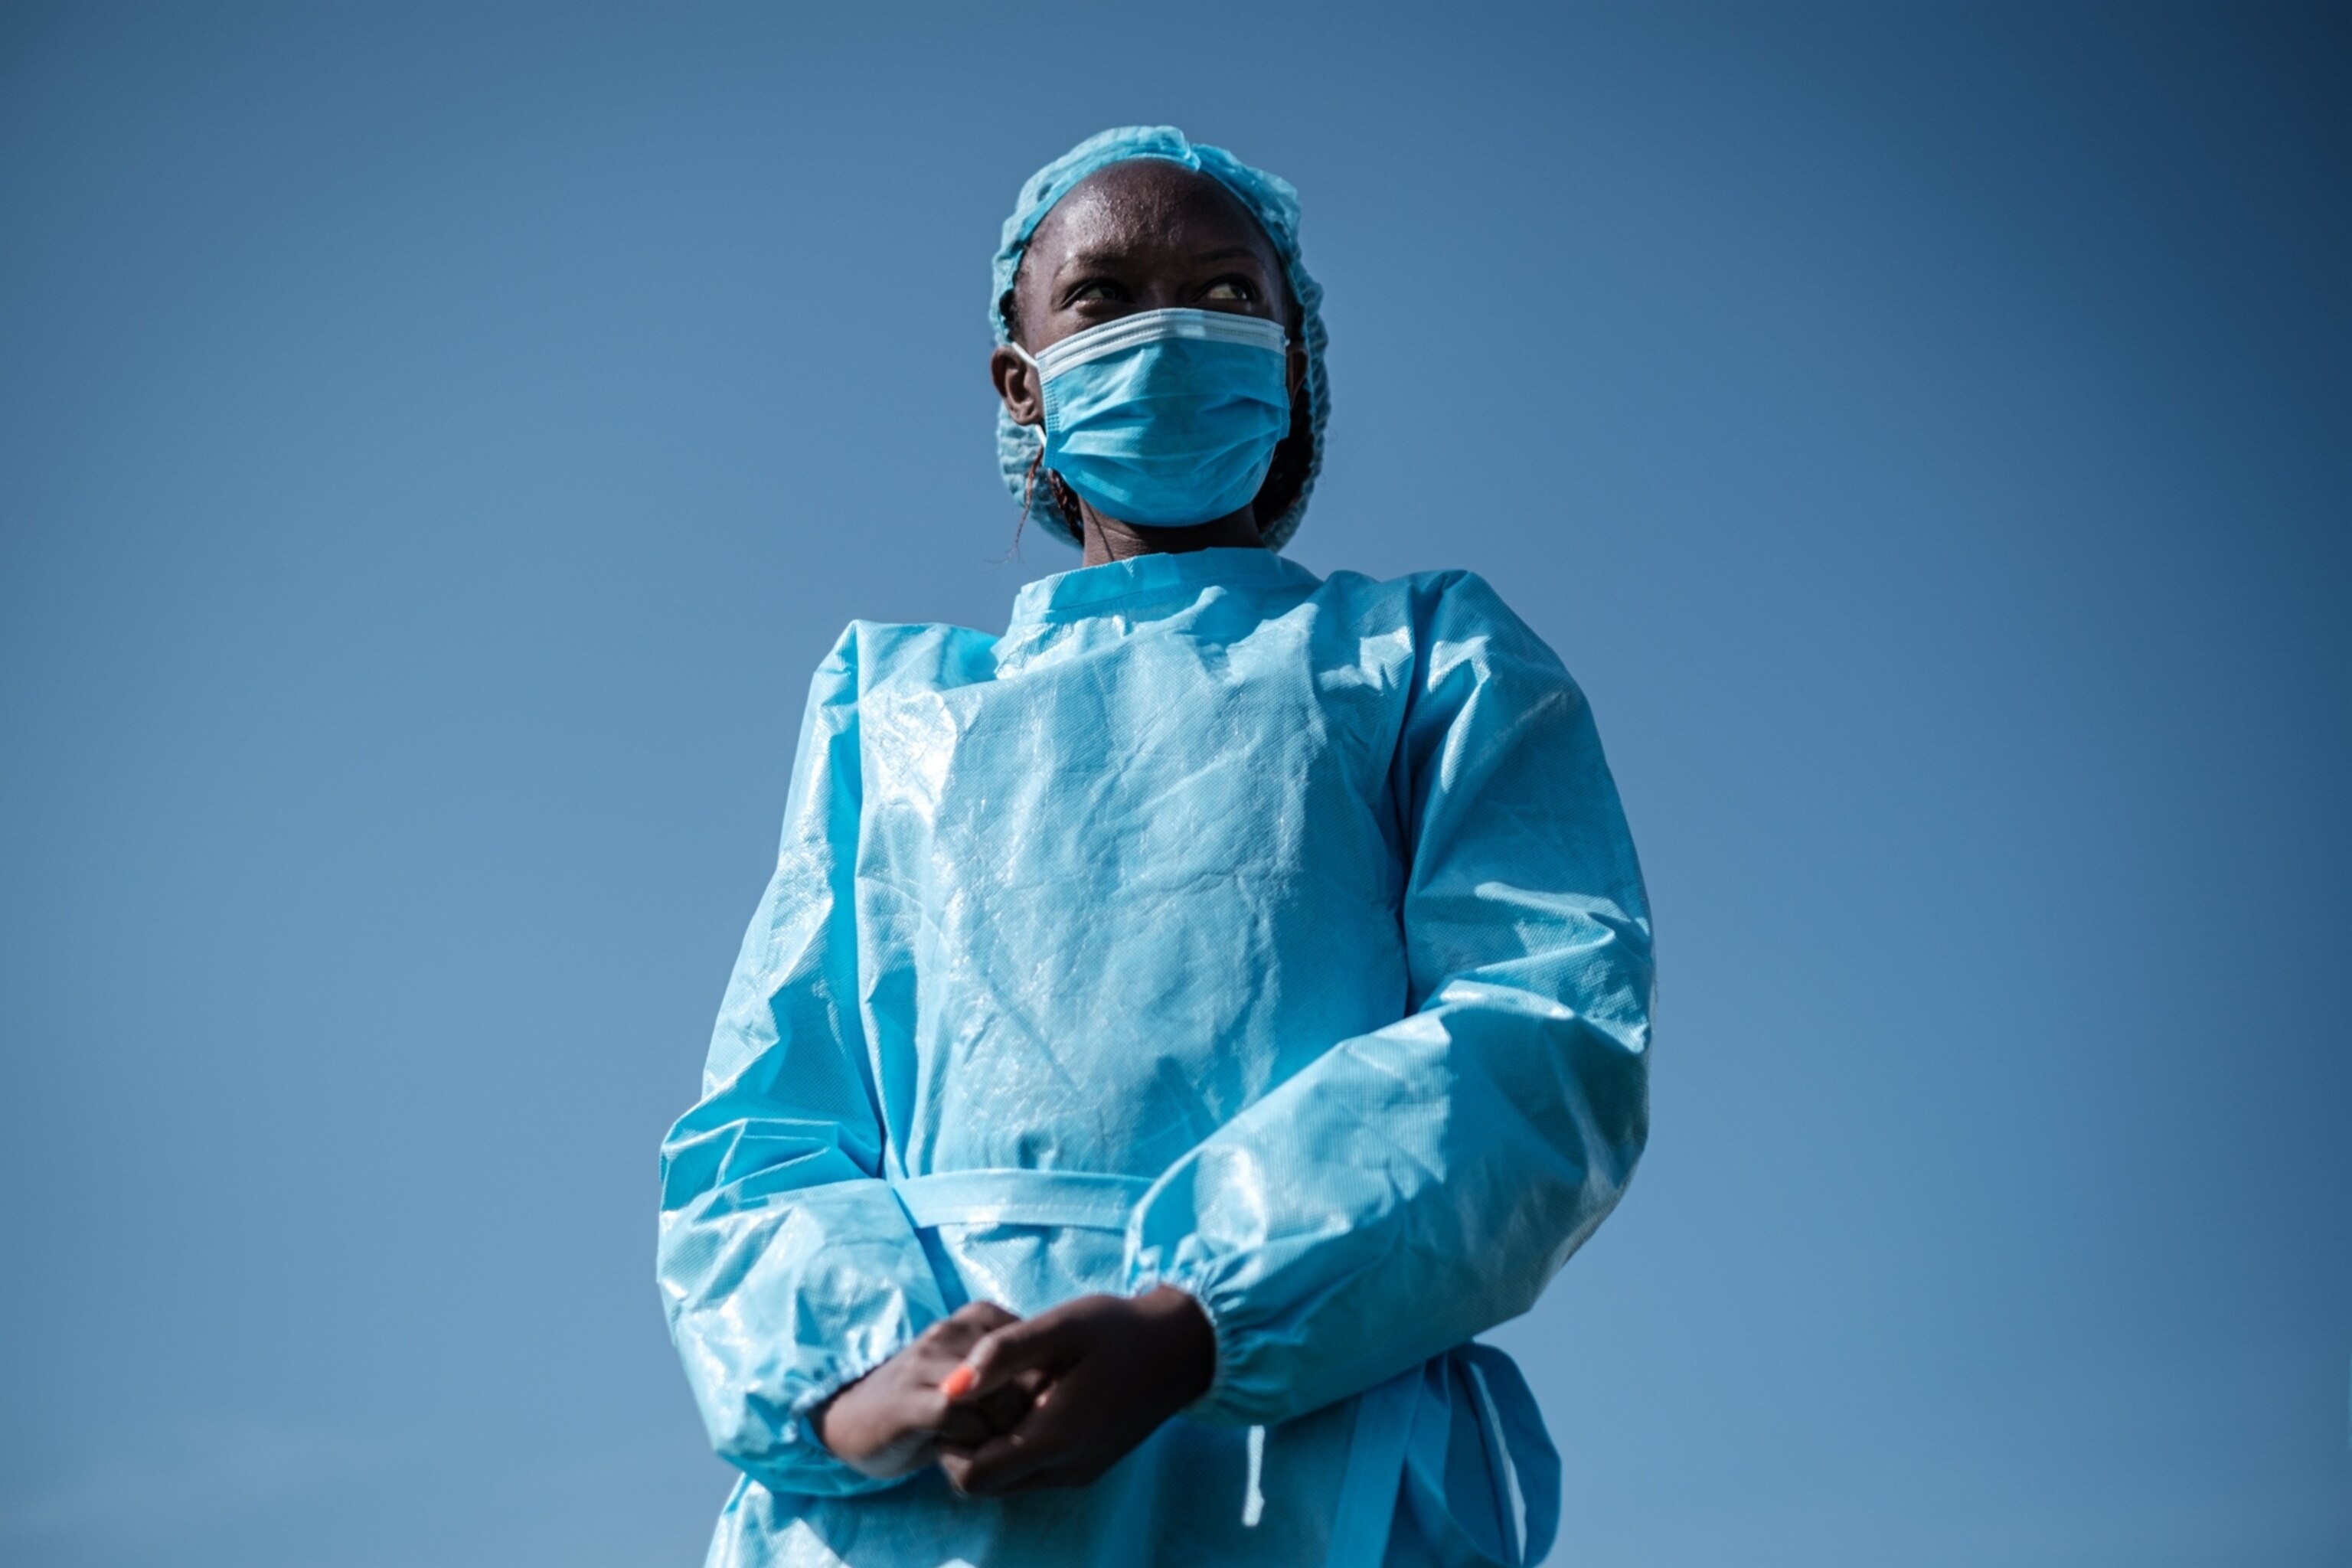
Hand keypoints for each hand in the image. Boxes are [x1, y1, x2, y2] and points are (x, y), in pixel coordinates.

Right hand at [817, 1301, 1033, 1476]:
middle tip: (1006, 1436)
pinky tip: (960, 1450)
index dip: (1042, 1386)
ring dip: (998, 1428)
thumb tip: (1063, 1391)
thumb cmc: (926, 1401)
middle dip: (1023, 1412)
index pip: (1035, 1346)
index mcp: (974, 1319)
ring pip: (994, 1392)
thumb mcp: (975, 1378)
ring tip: (982, 1445)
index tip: (1035, 1413)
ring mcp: (925, 1363)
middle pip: (1020, 1372)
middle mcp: (949, 1331)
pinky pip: (958, 1414)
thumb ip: (1014, 1374)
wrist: (853, 1421)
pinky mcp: (907, 1400)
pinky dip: (971, 1439)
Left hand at [934, 1285, 1215, 1494]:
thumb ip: (1003, 1353)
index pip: (973, 1475)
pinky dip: (1016, 1445)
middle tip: (978, 1392)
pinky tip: (1030, 1400)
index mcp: (1056, 1437)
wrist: (1181, 1347)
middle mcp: (1066, 1468)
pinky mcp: (1086, 1466)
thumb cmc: (1119, 1329)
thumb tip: (949, 1386)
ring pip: (1006, 1481)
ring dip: (991, 1445)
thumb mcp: (1061, 1326)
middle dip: (965, 1446)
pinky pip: (1031, 1471)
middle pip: (984, 1484)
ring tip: (1005, 1391)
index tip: (958, 1397)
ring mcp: (1078, 1472)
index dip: (950, 1443)